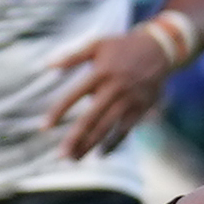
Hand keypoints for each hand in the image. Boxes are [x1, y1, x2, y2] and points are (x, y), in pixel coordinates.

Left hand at [43, 19, 178, 159]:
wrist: (159, 49)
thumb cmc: (122, 47)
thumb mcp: (97, 44)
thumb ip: (72, 56)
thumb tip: (48, 65)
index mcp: (100, 72)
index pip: (74, 95)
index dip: (59, 111)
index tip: (44, 127)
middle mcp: (114, 88)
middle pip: (91, 118)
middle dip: (75, 138)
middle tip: (60, 155)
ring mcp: (129, 100)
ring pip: (107, 127)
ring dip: (90, 145)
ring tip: (74, 158)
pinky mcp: (140, 108)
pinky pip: (125, 130)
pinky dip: (113, 143)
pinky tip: (101, 154)